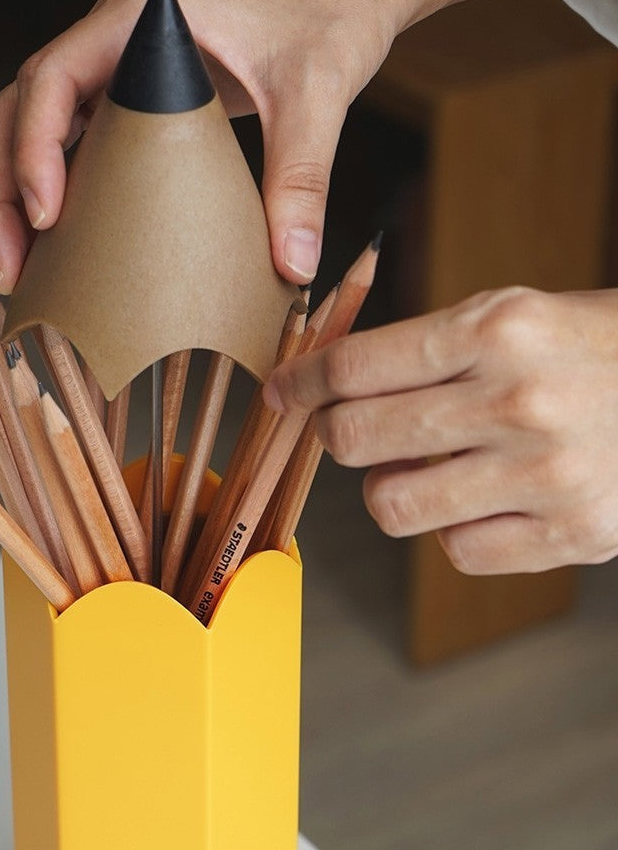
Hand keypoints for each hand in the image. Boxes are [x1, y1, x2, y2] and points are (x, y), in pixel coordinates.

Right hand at [0, 0, 399, 291]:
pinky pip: (65, 140)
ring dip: (9, 195)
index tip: (46, 215)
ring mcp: (112, 63)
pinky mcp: (126, 93)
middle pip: (17, 107)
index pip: (52, 76)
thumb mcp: (317, 98)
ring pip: (26, 125)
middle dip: (0, 189)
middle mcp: (111, 35)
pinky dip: (47, 190)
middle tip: (9, 267)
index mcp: (139, 15)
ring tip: (17, 269)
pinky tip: (56, 244)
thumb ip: (302, 178)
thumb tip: (293, 265)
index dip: (32, 147)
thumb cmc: (326, 17)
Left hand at [264, 287, 617, 572]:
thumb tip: (322, 387)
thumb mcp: (505, 314)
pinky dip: (451, 527)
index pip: (354, 366)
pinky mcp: (576, 533)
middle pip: (354, 437)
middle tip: (345, 427)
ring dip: (388, 486)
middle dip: (332, 433)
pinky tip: (480, 496)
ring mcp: (549, 474)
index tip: (282, 393)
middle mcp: (518, 401)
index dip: (300, 382)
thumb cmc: (581, 347)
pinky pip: (454, 550)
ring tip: (422, 463)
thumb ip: (416, 348)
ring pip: (390, 504)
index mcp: (495, 330)